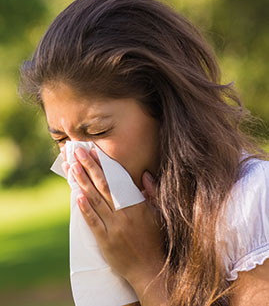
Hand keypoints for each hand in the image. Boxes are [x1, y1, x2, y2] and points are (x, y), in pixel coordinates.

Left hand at [65, 147, 165, 302]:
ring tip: (72, 166)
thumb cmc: (155, 239)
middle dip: (88, 166)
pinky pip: (93, 223)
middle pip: (103, 185)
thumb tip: (145, 175)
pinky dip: (85, 209)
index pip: (117, 179)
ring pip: (95, 200)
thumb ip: (152, 192)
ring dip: (82, 182)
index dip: (104, 165)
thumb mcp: (158, 213)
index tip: (93, 151)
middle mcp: (124, 213)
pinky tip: (77, 196)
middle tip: (77, 151)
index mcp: (137, 205)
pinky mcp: (106, 241)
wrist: (150, 268)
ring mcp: (114, 227)